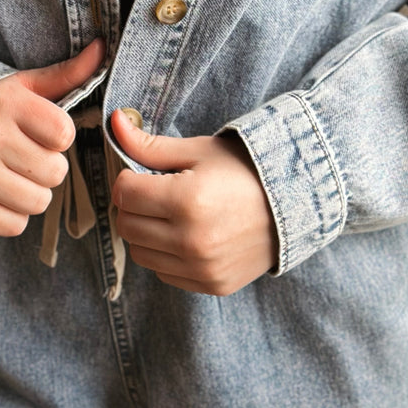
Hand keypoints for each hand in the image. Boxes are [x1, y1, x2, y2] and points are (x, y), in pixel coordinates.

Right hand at [0, 37, 105, 234]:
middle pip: (55, 172)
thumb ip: (67, 73)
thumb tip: (102, 48)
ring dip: (33, 193)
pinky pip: (14, 225)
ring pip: (38, 202)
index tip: (41, 132)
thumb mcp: (25, 86)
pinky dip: (12, 214)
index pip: (64, 134)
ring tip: (13, 174)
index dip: (59, 137)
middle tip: (26, 156)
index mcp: (6, 102)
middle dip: (48, 167)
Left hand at [109, 109, 278, 295]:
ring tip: (170, 213)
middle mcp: (191, 241)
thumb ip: (150, 144)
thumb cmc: (243, 169)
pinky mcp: (212, 285)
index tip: (142, 174)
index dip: (127, 179)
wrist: (294, 202)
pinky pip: (165, 274)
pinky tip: (186, 234)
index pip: (124, 194)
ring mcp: (202, 268)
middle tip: (154, 192)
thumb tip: (114, 121)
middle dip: (133, 205)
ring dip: (146, 232)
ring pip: (141, 253)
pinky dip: (166, 255)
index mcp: (186, 200)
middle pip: (126, 225)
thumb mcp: (197, 150)